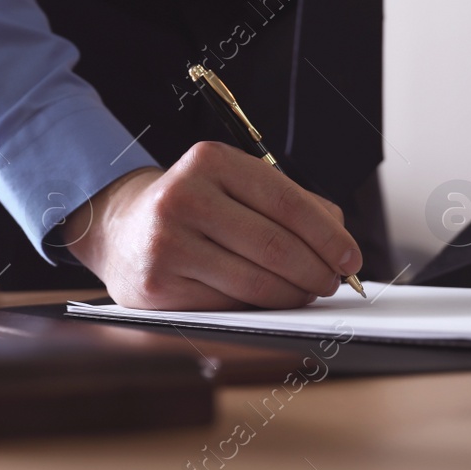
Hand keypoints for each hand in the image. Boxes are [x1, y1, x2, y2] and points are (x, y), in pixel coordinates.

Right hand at [66, 141, 363, 310]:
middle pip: (275, 245)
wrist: (121, 227)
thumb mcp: (235, 184)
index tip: (350, 258)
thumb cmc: (193, 206)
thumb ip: (291, 203)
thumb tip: (340, 239)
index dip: (327, 235)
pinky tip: (273, 302)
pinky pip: (228, 304)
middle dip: (316, 270)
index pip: (286, 202)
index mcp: (212, 161)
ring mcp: (168, 242)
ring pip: (255, 281)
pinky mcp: (158, 284)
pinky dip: (261, 308)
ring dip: (294, 294)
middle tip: (334, 282)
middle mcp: (186, 196)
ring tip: (309, 293)